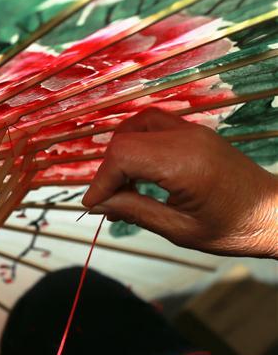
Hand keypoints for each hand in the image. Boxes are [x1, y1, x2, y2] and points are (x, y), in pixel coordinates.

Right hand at [82, 109, 277, 257]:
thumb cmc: (235, 228)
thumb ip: (134, 211)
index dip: (101, 180)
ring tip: (123, 185)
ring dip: (121, 152)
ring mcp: (193, 131)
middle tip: (110, 200)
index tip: (94, 204)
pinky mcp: (196, 133)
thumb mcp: (179, 230)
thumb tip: (99, 204)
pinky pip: (154, 125)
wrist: (275, 214)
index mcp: (184, 163)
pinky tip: (140, 171)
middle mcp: (188, 139)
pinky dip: (137, 144)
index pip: (122, 155)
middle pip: (125, 138)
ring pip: (137, 125)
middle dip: (109, 169)